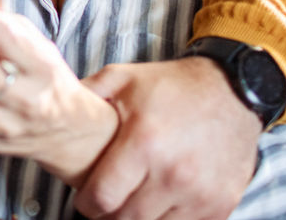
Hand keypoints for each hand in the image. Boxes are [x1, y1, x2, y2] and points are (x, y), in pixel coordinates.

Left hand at [74, 57, 260, 218]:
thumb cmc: (174, 86)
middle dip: (110, 213)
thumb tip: (51, 105)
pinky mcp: (219, 205)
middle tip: (107, 199)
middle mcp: (173, 173)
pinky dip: (168, 218)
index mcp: (144, 142)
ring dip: (140, 217)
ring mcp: (199, 194)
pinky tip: (161, 199)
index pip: (101, 199)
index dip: (87, 203)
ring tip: (134, 197)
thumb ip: (86, 94)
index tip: (86, 196)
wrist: (234, 92)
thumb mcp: (124, 78)